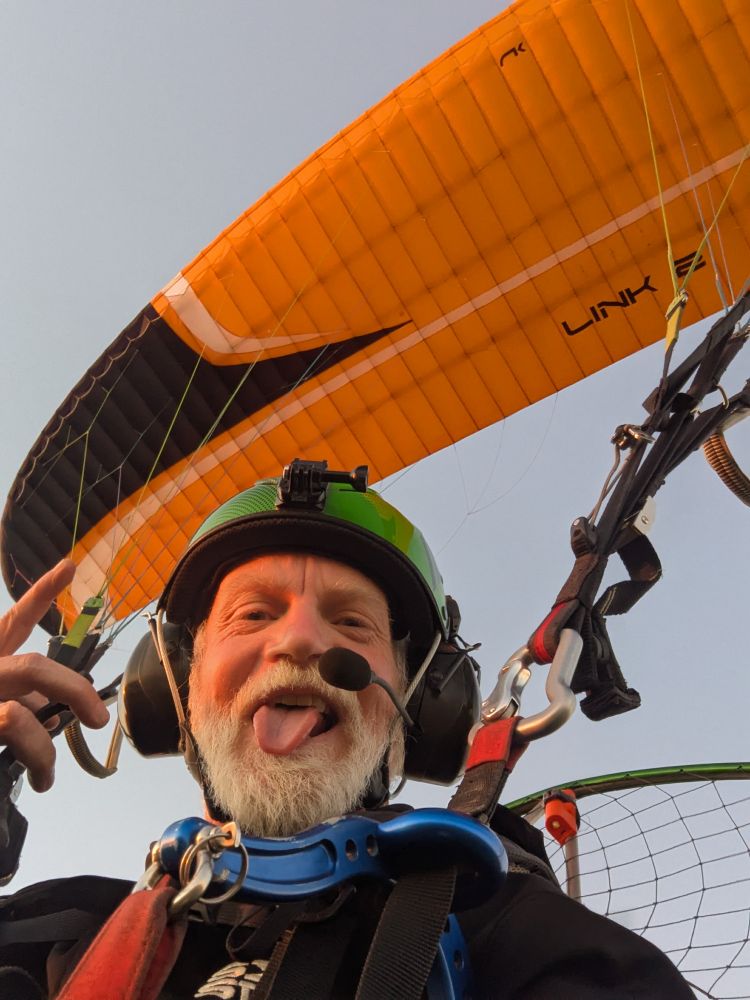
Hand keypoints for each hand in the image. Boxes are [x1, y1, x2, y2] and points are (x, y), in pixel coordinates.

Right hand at [0, 560, 108, 791]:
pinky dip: (33, 765)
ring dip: (41, 753)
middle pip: (33, 667)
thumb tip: (54, 717)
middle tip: (98, 719)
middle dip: (73, 690)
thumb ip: (20, 698)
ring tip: (48, 777)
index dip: (42, 593)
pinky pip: (14, 734)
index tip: (70, 567)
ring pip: (16, 720)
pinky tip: (39, 781)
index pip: (15, 619)